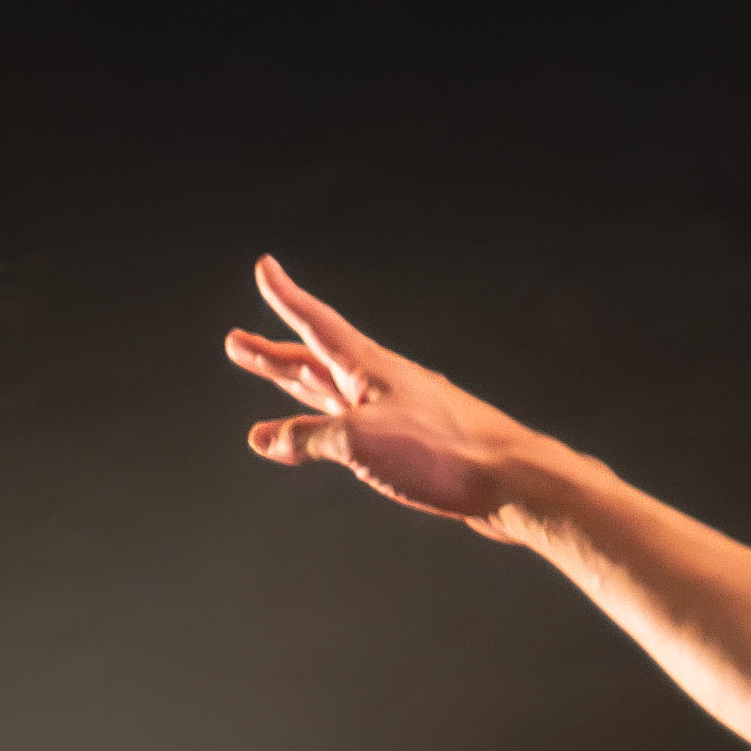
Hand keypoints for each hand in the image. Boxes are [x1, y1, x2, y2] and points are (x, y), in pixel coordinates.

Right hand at [224, 256, 544, 530]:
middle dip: (273, 354)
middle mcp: (382, 384)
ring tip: (269, 381)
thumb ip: (308, 436)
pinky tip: (321, 439)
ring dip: (296, 387)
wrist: (514, 483)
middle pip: (315, 362)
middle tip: (236, 343)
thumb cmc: (446, 453)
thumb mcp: (360, 441)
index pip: (315, 322)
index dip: (285, 297)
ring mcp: (399, 414)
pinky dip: (325, 430)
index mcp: (369, 368)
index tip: (265, 267)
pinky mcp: (414, 446)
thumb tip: (266, 438)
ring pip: (334, 394)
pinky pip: (355, 430)